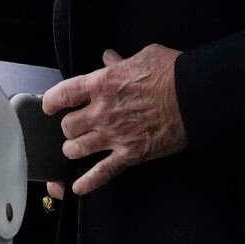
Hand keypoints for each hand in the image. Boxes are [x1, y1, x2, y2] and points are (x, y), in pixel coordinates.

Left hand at [41, 46, 187, 195]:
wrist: (195, 97)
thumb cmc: (172, 73)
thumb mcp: (143, 56)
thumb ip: (120, 61)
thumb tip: (110, 58)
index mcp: (102, 84)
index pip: (62, 94)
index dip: (51, 101)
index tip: (49, 105)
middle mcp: (102, 112)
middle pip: (67, 126)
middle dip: (68, 127)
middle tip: (73, 127)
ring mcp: (114, 136)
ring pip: (77, 149)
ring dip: (73, 149)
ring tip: (74, 148)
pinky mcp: (130, 154)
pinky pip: (102, 173)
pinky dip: (88, 182)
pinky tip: (78, 187)